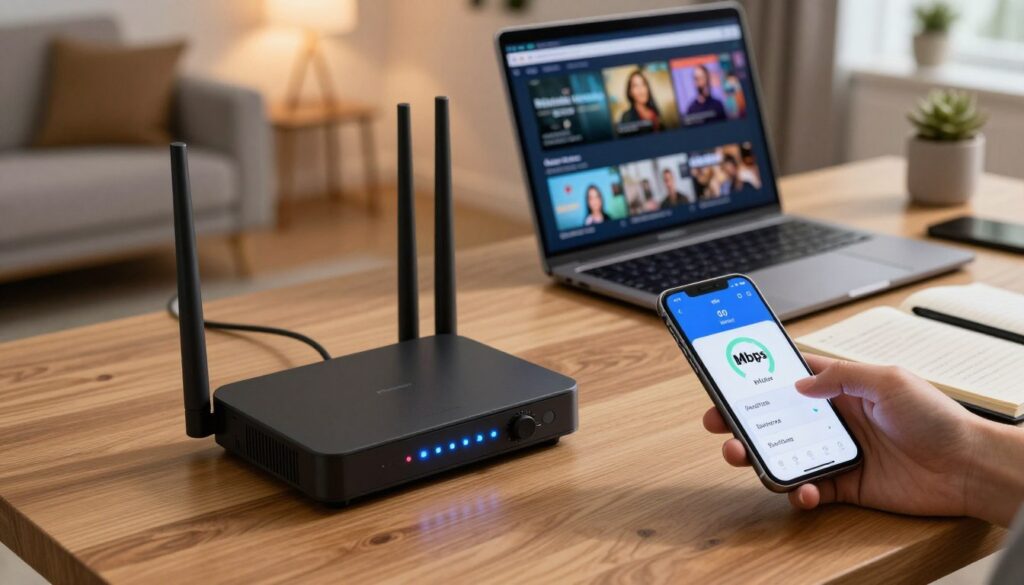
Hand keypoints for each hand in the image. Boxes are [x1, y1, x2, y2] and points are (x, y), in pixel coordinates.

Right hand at [703, 354, 992, 519]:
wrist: (966, 467)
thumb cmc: (936, 417)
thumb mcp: (888, 379)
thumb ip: (840, 376)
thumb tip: (798, 384)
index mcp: (840, 388)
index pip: (789, 377)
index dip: (757, 376)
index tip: (727, 376)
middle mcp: (831, 419)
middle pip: (773, 417)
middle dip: (739, 419)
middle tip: (718, 422)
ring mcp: (834, 452)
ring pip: (781, 454)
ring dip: (756, 456)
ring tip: (741, 455)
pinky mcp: (842, 485)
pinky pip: (806, 488)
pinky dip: (796, 491)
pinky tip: (801, 489)